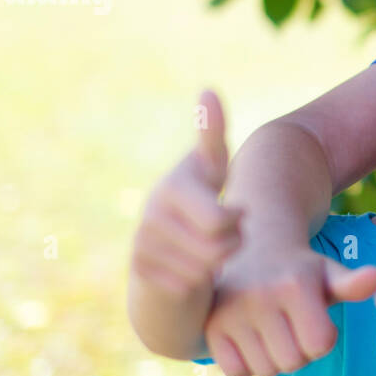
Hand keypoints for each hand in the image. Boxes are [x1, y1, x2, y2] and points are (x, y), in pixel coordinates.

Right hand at [131, 89, 243, 297]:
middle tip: (226, 235)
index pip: (220, 220)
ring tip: (209, 250)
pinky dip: (196, 283)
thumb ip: (212, 135)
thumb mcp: (210, 171)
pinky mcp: (138, 272)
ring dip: (216, 263)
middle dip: (233, 243)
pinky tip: (191, 271)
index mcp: (173, 185)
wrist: (169, 247)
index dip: (237, 222)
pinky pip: (187, 287)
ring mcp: (141, 243)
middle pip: (219, 245)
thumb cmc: (199, 205)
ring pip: (205, 268)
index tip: (235, 215)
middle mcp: (151, 212)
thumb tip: (208, 89)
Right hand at [206, 250, 375, 375]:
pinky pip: (236, 371)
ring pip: (265, 371)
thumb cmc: (300, 271)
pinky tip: (250, 338)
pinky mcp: (209, 327)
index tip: (315, 319)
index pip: (320, 345)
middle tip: (291, 326)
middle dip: (299, 351)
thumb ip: (353, 284)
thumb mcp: (329, 273)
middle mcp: (260, 296)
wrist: (251, 252)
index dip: (322, 338)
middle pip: (292, 362)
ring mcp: (230, 312)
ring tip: (271, 331)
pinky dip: (246, 363)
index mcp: (295, 284)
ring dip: (274, 359)